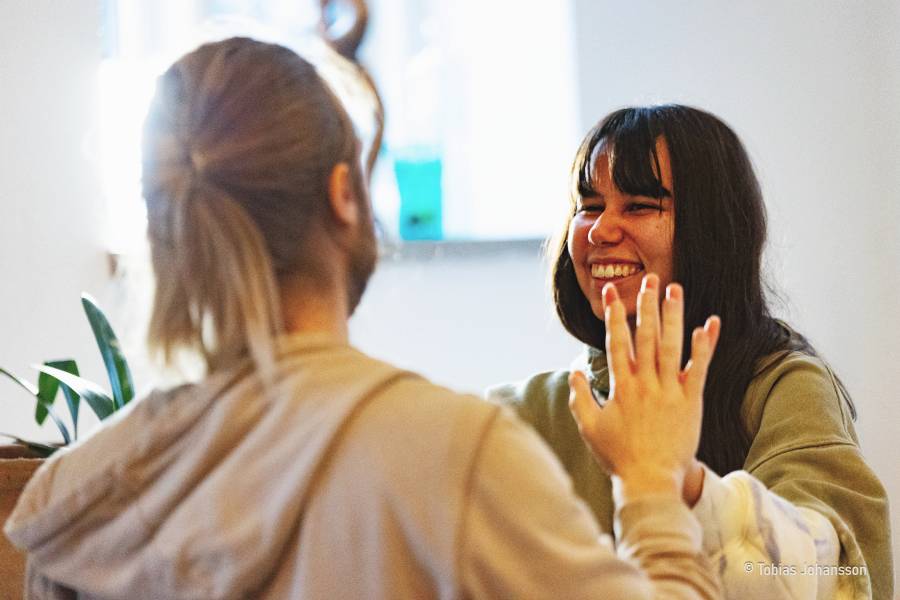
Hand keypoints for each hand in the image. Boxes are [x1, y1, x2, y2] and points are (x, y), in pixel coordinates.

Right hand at [568, 274, 719, 499]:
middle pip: (646, 335)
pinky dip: (704, 346)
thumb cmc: (617, 456)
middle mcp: (646, 383)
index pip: (617, 341)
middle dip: (647, 305)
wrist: (651, 481)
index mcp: (621, 386)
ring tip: (675, 290)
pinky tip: (708, 324)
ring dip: (674, 315)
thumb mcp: (589, 427)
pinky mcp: (692, 401)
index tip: (611, 293)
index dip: (613, 315)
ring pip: (672, 345)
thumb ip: (580, 397)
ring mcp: (671, 391)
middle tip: (650, 279)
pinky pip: (700, 368)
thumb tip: (574, 371)